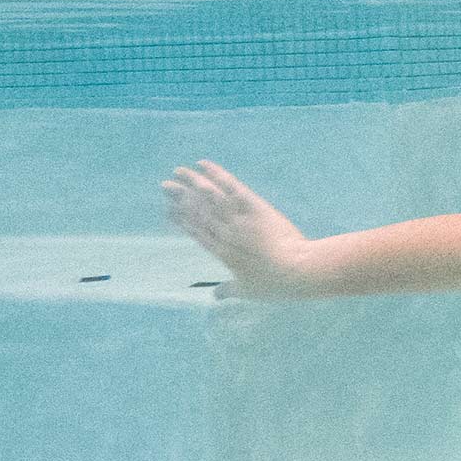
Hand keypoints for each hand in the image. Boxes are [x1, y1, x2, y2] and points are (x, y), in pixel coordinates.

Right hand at [161, 160, 317, 299]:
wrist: (296, 270)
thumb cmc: (274, 284)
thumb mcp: (248, 291)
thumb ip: (229, 290)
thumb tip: (215, 296)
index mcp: (221, 252)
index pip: (197, 232)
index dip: (181, 220)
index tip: (168, 211)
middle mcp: (225, 232)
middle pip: (198, 212)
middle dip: (180, 198)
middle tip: (164, 186)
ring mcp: (238, 218)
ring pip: (210, 197)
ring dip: (193, 182)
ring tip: (178, 171)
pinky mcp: (254, 207)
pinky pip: (232, 187)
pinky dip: (217, 174)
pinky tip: (204, 165)